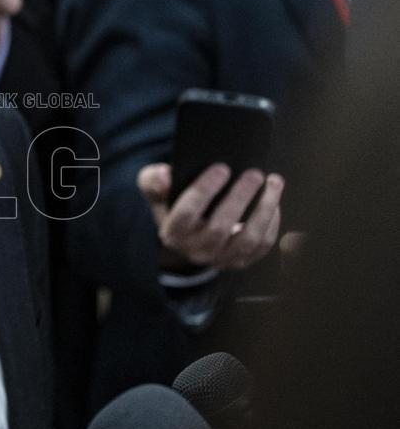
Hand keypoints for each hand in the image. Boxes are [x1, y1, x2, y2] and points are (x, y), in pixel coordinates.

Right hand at [138, 162, 283, 271]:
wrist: (188, 235)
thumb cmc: (173, 204)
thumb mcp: (156, 191)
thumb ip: (153, 180)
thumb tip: (164, 176)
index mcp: (172, 233)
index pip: (186, 213)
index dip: (204, 191)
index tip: (221, 168)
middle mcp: (195, 251)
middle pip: (219, 227)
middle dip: (239, 198)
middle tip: (254, 173)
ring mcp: (221, 258)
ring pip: (248, 239)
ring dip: (264, 210)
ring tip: (273, 182)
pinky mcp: (242, 260)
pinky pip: (263, 245)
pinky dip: (272, 222)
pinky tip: (274, 199)